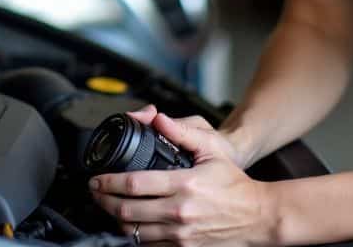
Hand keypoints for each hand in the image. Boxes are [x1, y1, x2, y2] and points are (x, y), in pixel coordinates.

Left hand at [89, 110, 274, 246]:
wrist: (257, 216)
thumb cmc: (234, 185)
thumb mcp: (211, 151)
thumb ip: (182, 133)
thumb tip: (158, 119)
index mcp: (184, 185)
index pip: (134, 184)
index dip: (108, 182)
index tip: (98, 179)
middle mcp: (179, 212)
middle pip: (126, 210)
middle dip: (103, 200)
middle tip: (95, 192)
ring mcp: (180, 235)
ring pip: (132, 231)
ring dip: (115, 218)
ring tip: (109, 206)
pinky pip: (147, 246)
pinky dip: (133, 235)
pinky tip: (130, 223)